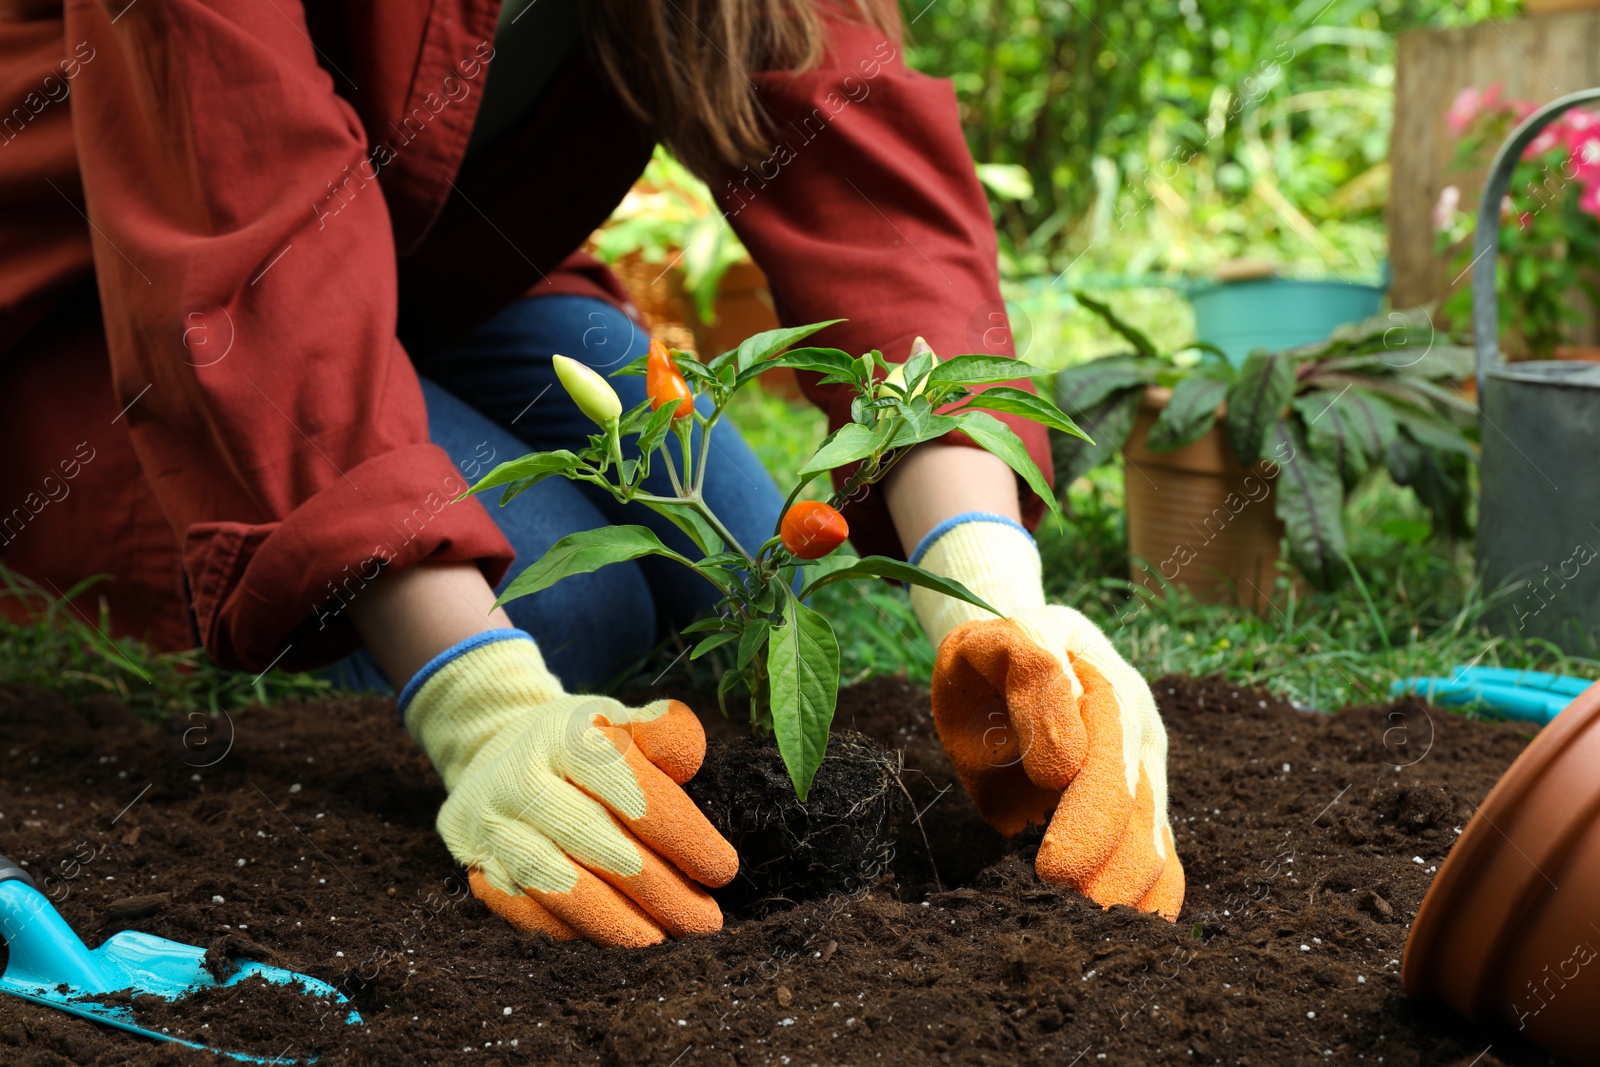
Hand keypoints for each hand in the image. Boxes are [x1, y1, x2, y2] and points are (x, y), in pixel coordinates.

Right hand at [401, 630, 738, 946]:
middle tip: (705, 922)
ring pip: (558, 884)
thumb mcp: (620, 721)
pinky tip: (613, 944)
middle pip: (599, 844)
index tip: (723, 870)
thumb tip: (687, 756)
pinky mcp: (478, 863)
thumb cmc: (582, 741)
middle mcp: (522, 778)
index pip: (634, 793)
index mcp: (568, 736)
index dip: (683, 835)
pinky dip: (572, 932)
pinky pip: (525, 909)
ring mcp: (493, 824)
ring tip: (664, 943)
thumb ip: (662, 734)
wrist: (494, 747)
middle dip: (660, 891)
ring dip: (616, 923)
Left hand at [908, 514, 1183, 919]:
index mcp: (1109, 688)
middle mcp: (1139, 734)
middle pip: (1139, 812)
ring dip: (1127, 894)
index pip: (1112, 758)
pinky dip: (1149, 901)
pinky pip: (1161, 860)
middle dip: (1107, 870)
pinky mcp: (1138, 807)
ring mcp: (1145, 773)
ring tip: (1085, 933)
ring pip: (1156, 844)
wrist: (1008, 660)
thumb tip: (1066, 761)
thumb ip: (1032, 677)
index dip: (1090, 815)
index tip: (1053, 866)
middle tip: (1062, 915)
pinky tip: (1130, 935)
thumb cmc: (992, 658)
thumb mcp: (994, 643)